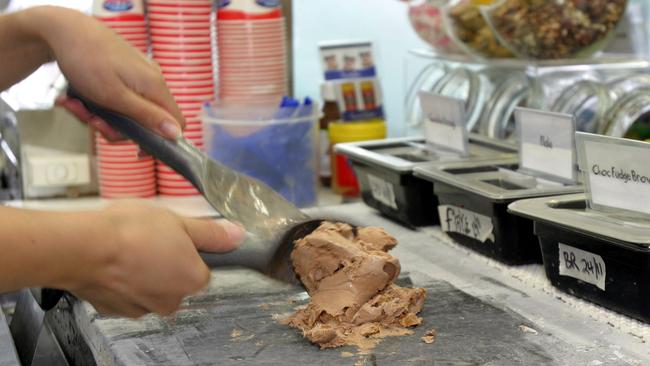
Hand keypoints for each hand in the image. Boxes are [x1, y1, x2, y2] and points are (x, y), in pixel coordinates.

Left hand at [29, 6, 184, 139]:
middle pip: (146, 120)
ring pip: (128, 111)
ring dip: (101, 116)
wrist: (64, 30)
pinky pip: (119, 98)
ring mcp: (139, 76)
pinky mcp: (125, 73)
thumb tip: (177, 133)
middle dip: (116, 127)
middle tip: (91, 121)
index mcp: (155, 87)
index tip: (136, 149)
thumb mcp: (116, 97)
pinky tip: (78, 98)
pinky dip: (99, 103)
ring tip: (76, 105)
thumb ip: (148, 117)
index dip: (161, 140)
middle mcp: (152, 81)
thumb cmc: (88, 61)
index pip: (175, 122)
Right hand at [65, 202, 244, 317]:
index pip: (200, 267)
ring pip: (149, 287)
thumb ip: (211, 233)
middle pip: (175, 279)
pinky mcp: (115, 310)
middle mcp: (171, 301)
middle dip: (164, 261)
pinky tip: (113, 261)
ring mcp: (142, 308)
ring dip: (142, 271)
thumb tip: (236, 236)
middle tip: (149, 238)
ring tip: (128, 247)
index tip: (173, 236)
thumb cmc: (132, 231)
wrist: (84, 247)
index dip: (188, 248)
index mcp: (193, 280)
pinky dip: (121, 280)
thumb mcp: (180, 222)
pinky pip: (125, 293)